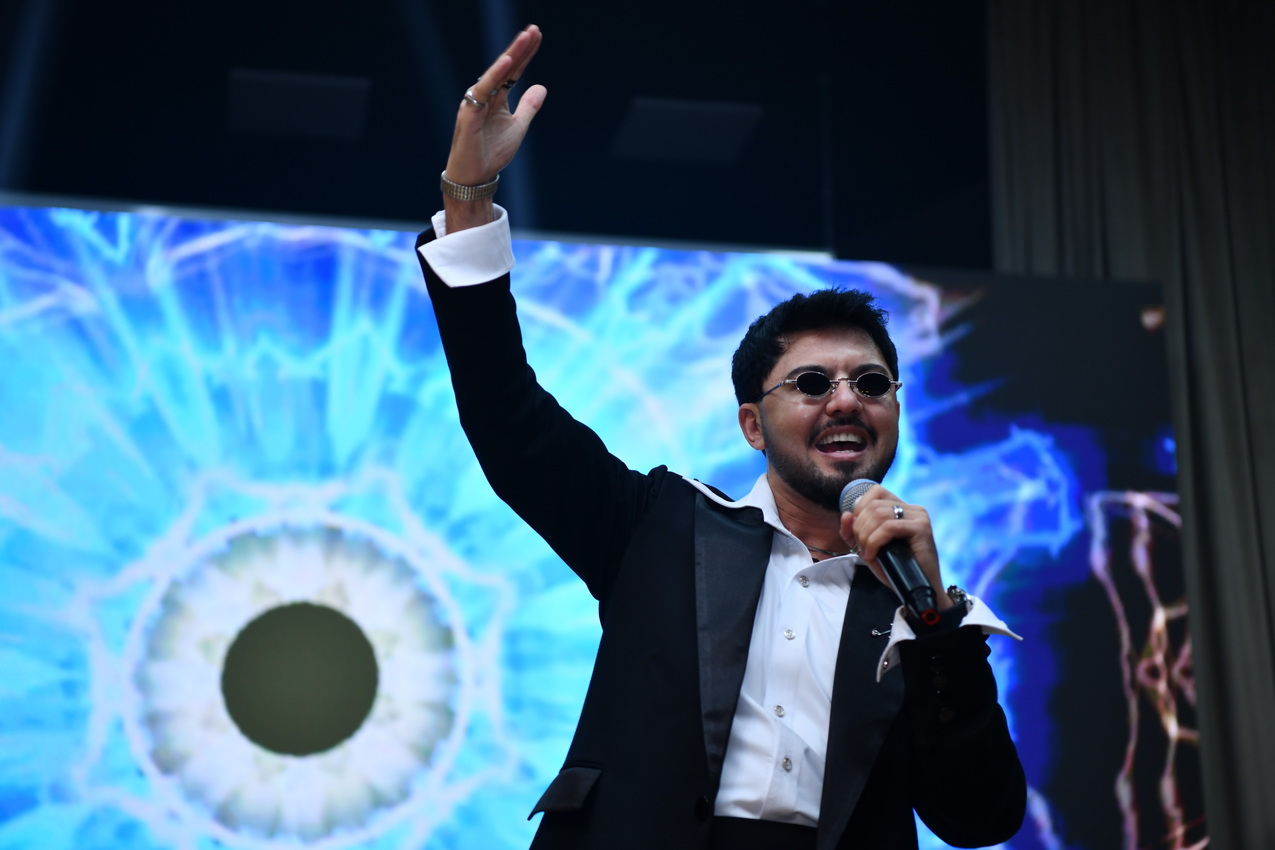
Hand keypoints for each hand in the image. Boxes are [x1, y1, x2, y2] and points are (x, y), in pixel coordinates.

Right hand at [443, 25, 546, 230]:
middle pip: (505, 68)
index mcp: (496, 97)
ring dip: (510, 55)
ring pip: (494, 74)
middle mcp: (484, 95)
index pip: (513, 71)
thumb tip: (541, 86)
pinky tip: (507, 62)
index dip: (526, 54)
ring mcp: (475, 103)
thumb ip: (528, 107)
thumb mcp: (518, 127)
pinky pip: (482, 91)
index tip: (537, 36)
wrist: (475, 177)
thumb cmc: (491, 152)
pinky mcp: (469, 114)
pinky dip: (493, 76)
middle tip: (534, 30)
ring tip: (524, 38)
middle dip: (520, 48)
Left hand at [838, 484, 953, 609]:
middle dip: (859, 527)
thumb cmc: (894, 568)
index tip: (856, 532)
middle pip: (873, 505)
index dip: (859, 509)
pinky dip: (874, 541)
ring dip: (866, 536)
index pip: (875, 491)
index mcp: (901, 507)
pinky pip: (889, 527)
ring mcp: (919, 516)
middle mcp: (912, 508)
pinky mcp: (922, 528)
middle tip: (861, 547)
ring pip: (879, 514)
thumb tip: (845, 514)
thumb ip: (853, 531)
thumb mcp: (867, 547)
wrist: (916, 589)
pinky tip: (873, 554)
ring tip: (867, 553)